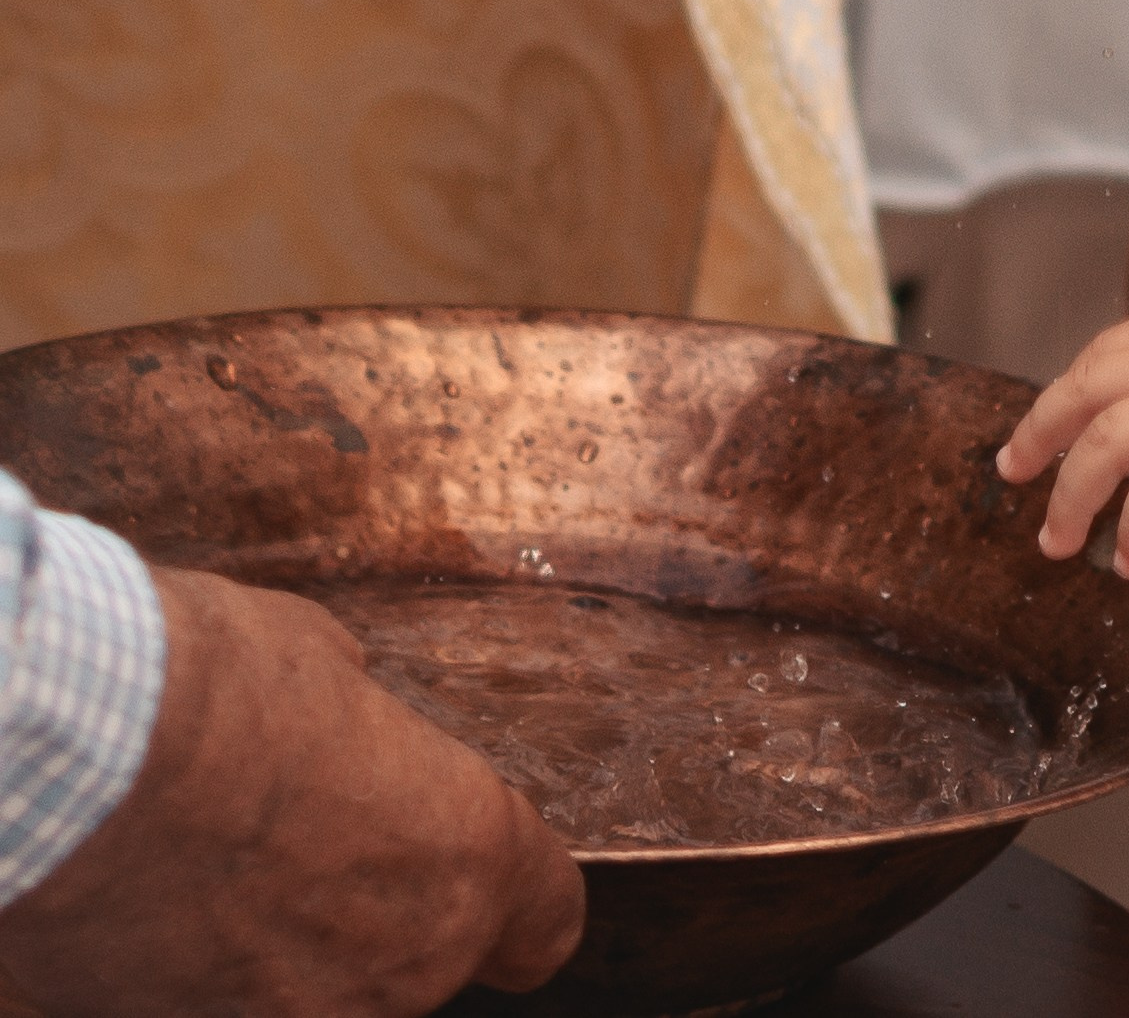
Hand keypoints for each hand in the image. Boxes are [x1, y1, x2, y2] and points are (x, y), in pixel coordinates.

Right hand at [0, 566, 583, 1016]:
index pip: (544, 920)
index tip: (484, 852)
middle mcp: (397, 967)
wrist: (65, 760)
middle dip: (380, 895)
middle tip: (308, 820)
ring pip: (325, 988)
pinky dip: (205, 964)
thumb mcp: (321, 663)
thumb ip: (364, 730)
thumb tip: (345, 729)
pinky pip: (223, 1002)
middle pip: (425, 954)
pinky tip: (157, 893)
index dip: (517, 886)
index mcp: (462, 860)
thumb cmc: (206, 688)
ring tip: (216, 851)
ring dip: (290, 937)